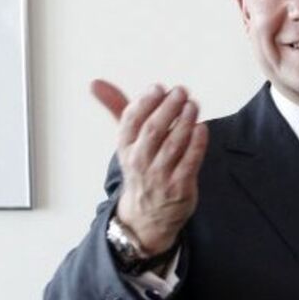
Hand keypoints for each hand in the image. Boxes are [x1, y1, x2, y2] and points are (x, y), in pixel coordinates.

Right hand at [93, 79, 207, 254]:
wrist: (148, 216)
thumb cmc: (141, 168)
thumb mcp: (127, 142)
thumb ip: (118, 109)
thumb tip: (96, 82)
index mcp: (125, 148)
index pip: (130, 122)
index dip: (145, 102)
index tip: (158, 87)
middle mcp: (140, 162)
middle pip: (153, 131)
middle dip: (167, 108)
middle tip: (181, 91)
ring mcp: (160, 176)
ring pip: (172, 145)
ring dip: (184, 122)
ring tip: (193, 105)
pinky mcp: (179, 187)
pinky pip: (189, 163)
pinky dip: (196, 144)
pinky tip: (202, 128)